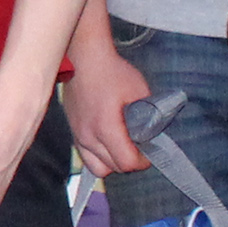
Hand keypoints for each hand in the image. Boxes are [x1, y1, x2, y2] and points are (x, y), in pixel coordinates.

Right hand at [58, 38, 151, 176]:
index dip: (142, 162)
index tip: (150, 152)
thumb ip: (148, 115)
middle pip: (113, 168)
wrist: (83, 59)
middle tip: (141, 149)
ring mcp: (78, 135)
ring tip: (123, 147)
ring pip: (97, 167)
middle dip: (130, 162)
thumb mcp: (139, 91)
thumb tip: (154, 132)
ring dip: (113, 162)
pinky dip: (100, 156)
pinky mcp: (73, 132)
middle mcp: (88, 136)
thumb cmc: (111, 71)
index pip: (126, 162)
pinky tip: (109, 143)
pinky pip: (86, 157)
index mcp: (106, 127)